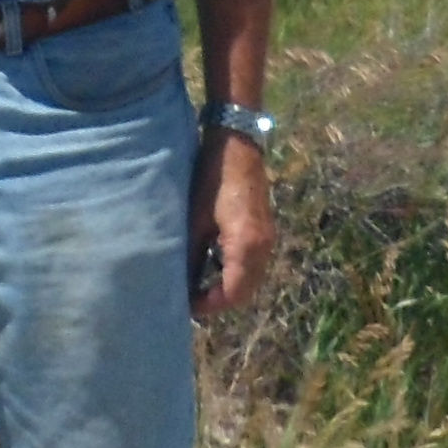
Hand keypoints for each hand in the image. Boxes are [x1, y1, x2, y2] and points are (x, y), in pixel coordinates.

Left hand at [188, 131, 278, 316]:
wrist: (236, 143)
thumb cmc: (211, 179)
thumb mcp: (195, 220)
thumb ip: (190, 255)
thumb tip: (179, 284)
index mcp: (247, 247)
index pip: (232, 294)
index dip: (208, 305)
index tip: (185, 304)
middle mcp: (263, 247)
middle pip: (245, 290)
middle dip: (219, 298)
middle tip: (191, 296)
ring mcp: (268, 237)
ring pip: (251, 277)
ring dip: (228, 284)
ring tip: (199, 281)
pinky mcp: (264, 227)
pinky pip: (253, 261)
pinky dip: (235, 269)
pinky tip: (212, 259)